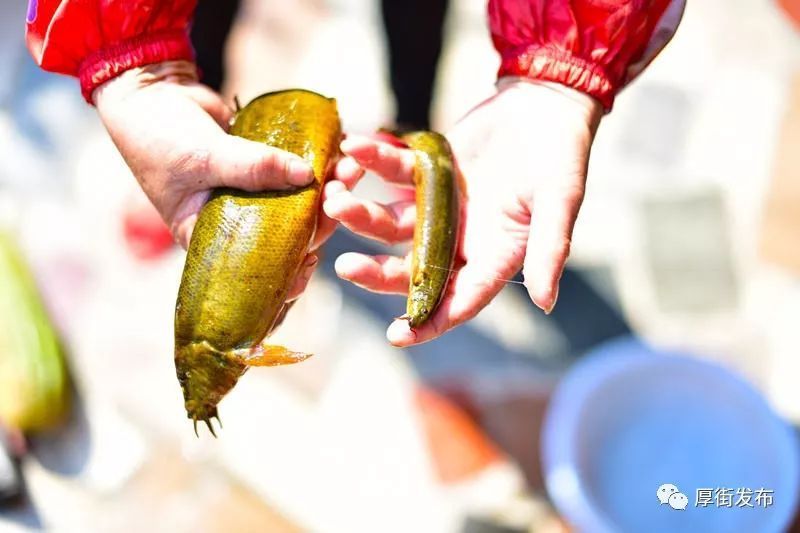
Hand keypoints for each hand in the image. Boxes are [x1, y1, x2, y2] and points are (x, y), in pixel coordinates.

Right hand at [94, 60, 335, 298]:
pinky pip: (296, 172)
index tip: (312, 261)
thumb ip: (252, 167)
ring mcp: (253, 195)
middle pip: (287, 235)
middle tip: (341, 198)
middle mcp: (235, 223)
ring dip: (327, 191)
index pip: (253, 270)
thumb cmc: (157, 138)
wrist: (151, 92)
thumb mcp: (202, 158)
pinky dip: (320, 165)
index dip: (284, 274)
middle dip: (318, 221)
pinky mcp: (265, 166)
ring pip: (298, 203)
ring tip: (349, 171)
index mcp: (210, 239)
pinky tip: (343, 155)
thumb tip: (306, 175)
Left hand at [324, 79, 602, 345]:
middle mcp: (461, 238)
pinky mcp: (425, 172)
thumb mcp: (560, 201)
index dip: (430, 321)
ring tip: (336, 200)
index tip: (396, 336)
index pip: (460, 299)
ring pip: (392, 223)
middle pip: (413, 267)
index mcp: (494, 255)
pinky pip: (391, 173)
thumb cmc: (563, 154)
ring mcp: (439, 206)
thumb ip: (550, 250)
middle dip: (378, 272)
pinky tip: (354, 148)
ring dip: (362, 214)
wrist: (545, 100)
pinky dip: (372, 161)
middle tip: (345, 266)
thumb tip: (546, 303)